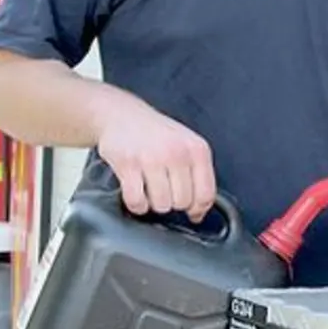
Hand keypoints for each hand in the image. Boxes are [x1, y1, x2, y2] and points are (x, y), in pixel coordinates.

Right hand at [94, 91, 216, 222]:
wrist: (122, 114)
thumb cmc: (156, 134)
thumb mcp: (187, 146)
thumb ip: (198, 176)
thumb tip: (198, 214)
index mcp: (197, 149)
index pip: (206, 194)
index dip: (197, 209)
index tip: (190, 211)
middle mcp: (176, 152)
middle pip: (182, 203)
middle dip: (172, 202)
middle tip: (163, 189)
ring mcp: (152, 157)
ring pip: (161, 205)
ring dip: (153, 203)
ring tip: (149, 188)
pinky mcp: (128, 164)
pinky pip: (137, 201)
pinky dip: (136, 204)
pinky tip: (136, 191)